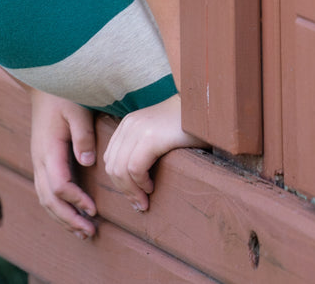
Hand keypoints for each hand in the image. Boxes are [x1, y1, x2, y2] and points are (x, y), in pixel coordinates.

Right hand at [29, 89, 97, 238]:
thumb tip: (87, 162)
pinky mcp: (42, 159)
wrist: (44, 83)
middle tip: (90, 232)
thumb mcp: (77, 110)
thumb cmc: (63, 94)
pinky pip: (44, 190)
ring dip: (62, 217)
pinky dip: (56, 207)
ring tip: (82, 232)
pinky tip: (70, 213)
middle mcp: (39, 159)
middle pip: (49, 199)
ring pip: (44, 198)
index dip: (76, 200)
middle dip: (69, 219)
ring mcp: (38, 160)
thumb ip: (83, 135)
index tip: (95, 210)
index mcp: (48, 149)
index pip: (60, 185)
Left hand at [102, 93, 202, 211]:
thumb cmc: (186, 128)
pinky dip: (140, 183)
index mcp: (127, 124)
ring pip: (120, 170)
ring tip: (145, 200)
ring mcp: (138, 129)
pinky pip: (135, 168)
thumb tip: (133, 182)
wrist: (204, 110)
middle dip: (124, 190)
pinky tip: (151, 187)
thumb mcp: (158, 136)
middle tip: (139, 204)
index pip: (110, 158)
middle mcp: (129, 124)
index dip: (119, 182)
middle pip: (113, 166)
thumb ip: (142, 149)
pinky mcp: (151, 137)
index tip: (134, 196)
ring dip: (131, 191)